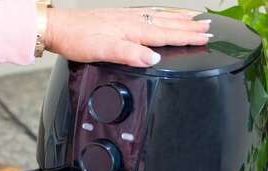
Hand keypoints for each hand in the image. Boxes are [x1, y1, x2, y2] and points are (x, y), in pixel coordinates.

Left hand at [45, 8, 210, 67]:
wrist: (58, 28)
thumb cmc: (77, 40)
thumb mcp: (103, 51)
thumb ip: (130, 55)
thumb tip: (153, 60)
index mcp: (132, 30)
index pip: (167, 34)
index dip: (187, 37)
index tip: (205, 37)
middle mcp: (132, 21)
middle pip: (168, 23)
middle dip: (190, 26)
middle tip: (209, 26)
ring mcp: (126, 18)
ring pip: (160, 16)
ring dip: (179, 18)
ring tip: (194, 18)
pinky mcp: (119, 18)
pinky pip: (148, 14)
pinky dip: (162, 14)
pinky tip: (162, 15)